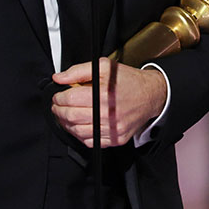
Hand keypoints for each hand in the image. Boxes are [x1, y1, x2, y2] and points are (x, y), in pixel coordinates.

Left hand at [50, 58, 166, 147]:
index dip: (58, 98)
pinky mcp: (116, 139)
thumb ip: (78, 71)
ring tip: (65, 115)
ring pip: (78, 132)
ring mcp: (113, 129)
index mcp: (104, 94)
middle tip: (57, 106)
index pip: (71, 99)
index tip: (57, 96)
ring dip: (66, 124)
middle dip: (59, 111)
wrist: (151, 95)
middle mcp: (108, 114)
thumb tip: (59, 78)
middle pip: (72, 117)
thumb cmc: (128, 81)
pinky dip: (80, 135)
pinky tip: (79, 125)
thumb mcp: (104, 66)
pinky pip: (91, 141)